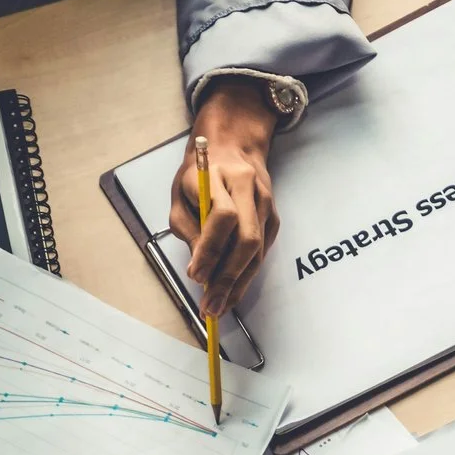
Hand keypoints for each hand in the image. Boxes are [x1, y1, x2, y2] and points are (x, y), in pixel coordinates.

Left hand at [171, 79, 282, 318]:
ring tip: (219, 308)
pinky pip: (261, 253)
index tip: (195, 275)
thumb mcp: (180, 191)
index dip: (210, 249)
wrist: (234, 146)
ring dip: (238, 284)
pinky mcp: (274, 219)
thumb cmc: (200, 171)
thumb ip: (186, 226)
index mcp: (224, 177)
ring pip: (257, 252)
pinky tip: (232, 293)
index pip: (223, 217)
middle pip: (247, 240)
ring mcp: (267, 206)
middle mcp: (251, 191)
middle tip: (210, 305)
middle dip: (228, 277)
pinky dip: (246, 276)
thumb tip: (198, 269)